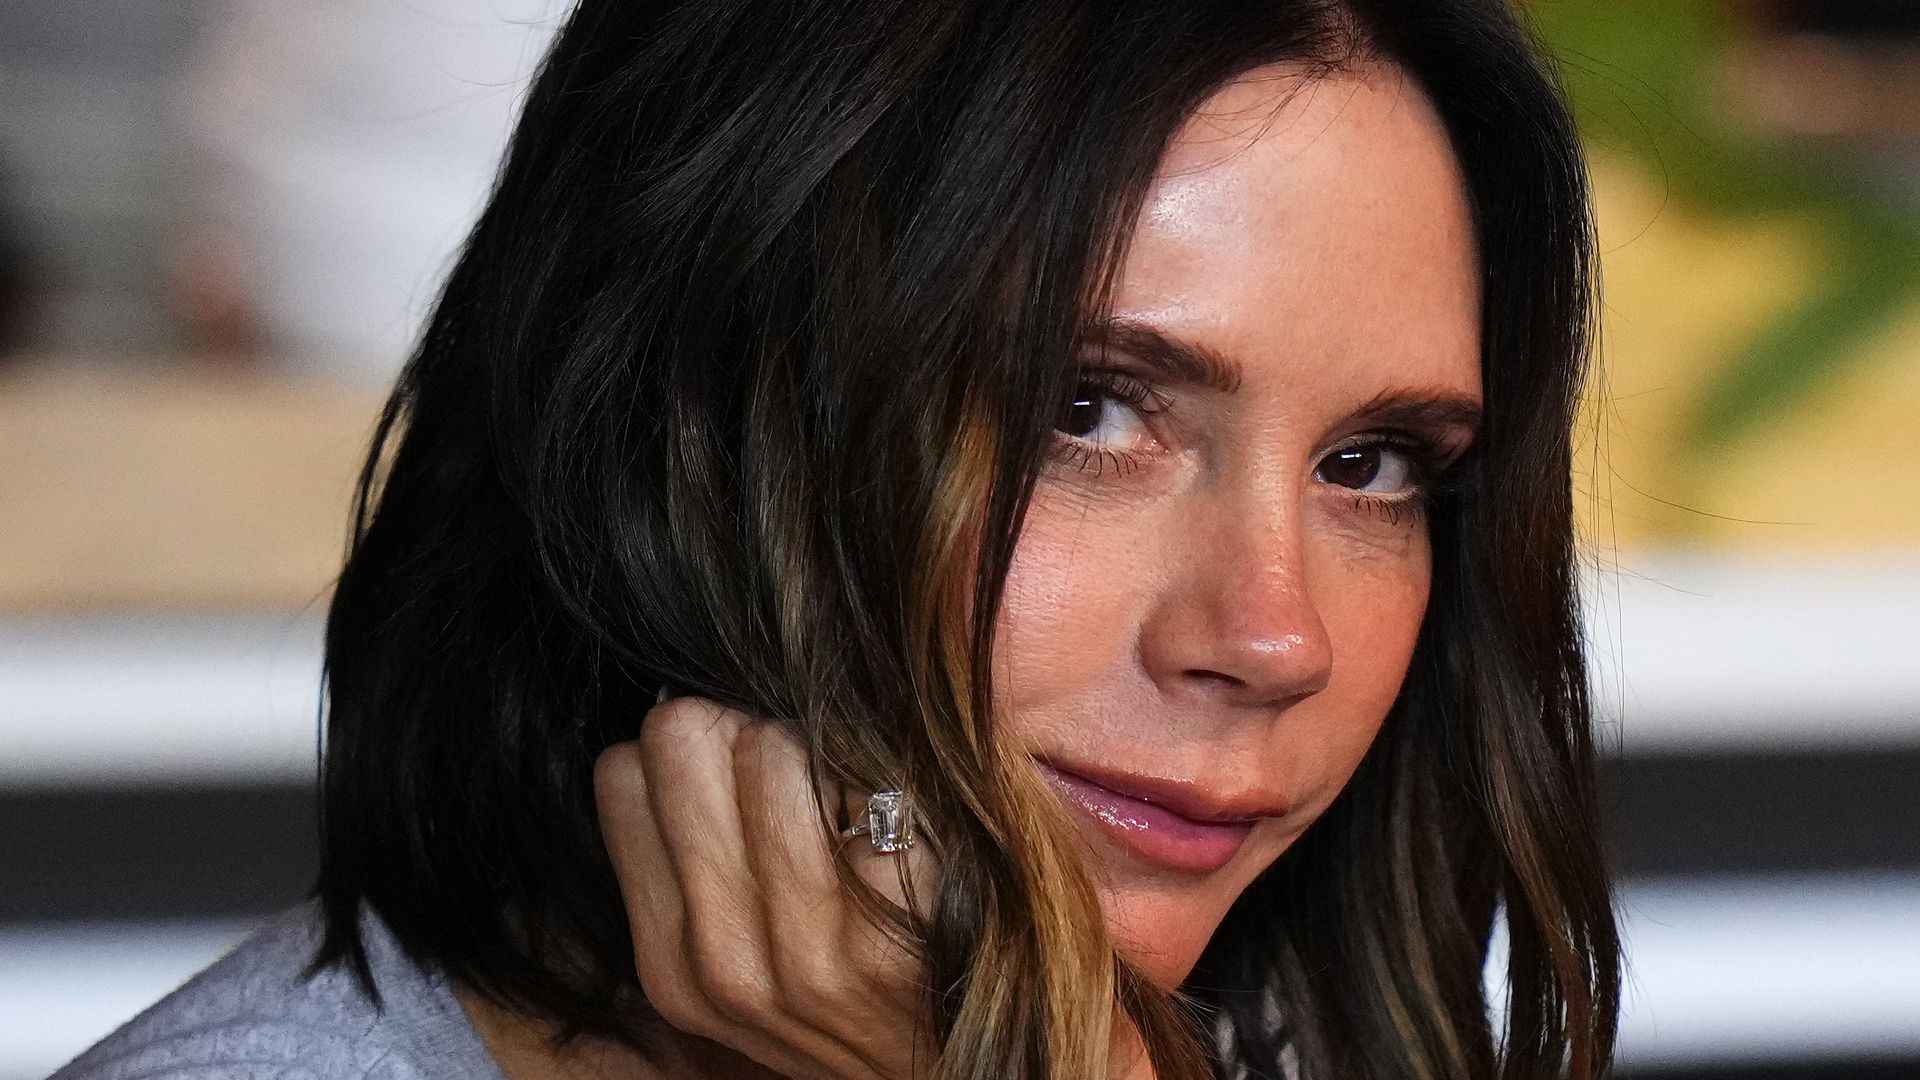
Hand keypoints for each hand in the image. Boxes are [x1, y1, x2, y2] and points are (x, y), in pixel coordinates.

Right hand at [595, 696, 940, 1079]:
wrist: (966, 1069)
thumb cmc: (861, 995)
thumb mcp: (748, 960)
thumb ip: (705, 863)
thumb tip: (692, 722)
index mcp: (673, 963)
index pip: (621, 774)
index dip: (692, 754)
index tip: (743, 784)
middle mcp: (721, 959)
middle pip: (684, 738)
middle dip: (744, 733)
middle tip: (801, 780)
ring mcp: (805, 948)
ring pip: (771, 745)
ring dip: (819, 750)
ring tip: (857, 806)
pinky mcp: (889, 929)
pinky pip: (864, 780)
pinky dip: (891, 779)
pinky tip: (908, 830)